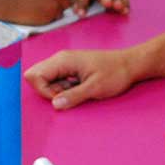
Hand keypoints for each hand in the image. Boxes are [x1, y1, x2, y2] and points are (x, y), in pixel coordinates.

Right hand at [0, 0, 73, 25]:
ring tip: (40, 11)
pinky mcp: (53, 13)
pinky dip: (49, 19)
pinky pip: (56, 19)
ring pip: (63, 11)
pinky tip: (37, 15)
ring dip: (55, 13)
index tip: (55, 1)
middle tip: (47, 8)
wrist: (9, 2)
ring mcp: (56, 2)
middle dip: (61, 5)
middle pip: (69, 0)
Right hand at [24, 48, 139, 109]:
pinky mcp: (69, 69)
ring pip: (45, 80)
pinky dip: (63, 89)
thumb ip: (73, 96)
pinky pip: (56, 81)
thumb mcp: (95, 88)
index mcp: (63, 60)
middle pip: (36, 77)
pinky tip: (79, 88)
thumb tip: (55, 105)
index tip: (63, 97)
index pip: (34, 76)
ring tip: (78, 90)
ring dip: (57, 91)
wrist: (130, 64)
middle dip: (47, 91)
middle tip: (69, 93)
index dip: (44, 91)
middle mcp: (60, 59)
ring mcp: (64, 63)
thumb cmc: (115, 73)